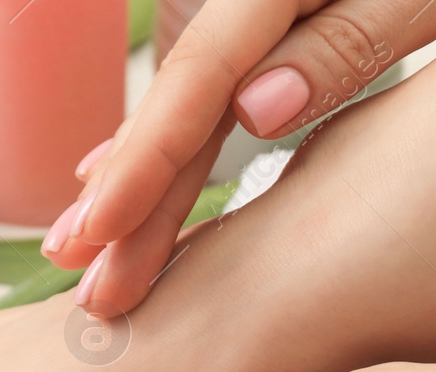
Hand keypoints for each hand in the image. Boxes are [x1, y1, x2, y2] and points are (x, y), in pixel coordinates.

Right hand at [43, 0, 435, 312]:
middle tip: (83, 279)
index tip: (101, 241)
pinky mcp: (297, 16)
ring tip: (101, 248)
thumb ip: (352, 37)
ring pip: (198, 98)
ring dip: (148, 174)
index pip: (203, 78)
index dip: (146, 164)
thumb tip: (251, 116)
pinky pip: (227, 88)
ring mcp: (276, 3)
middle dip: (130, 192)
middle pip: (186, 97)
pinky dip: (188, 139)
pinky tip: (158, 183)